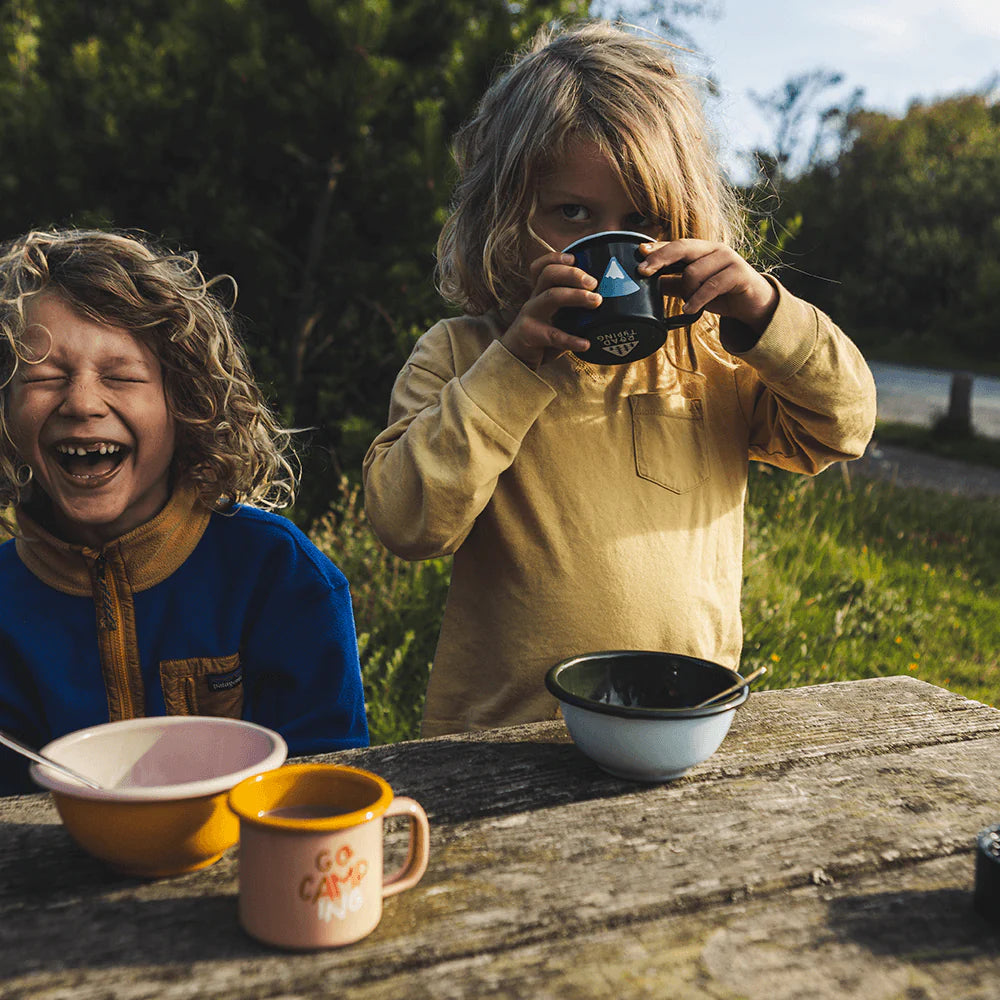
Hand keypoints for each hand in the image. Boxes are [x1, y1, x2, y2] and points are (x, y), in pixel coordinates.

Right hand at [501, 252, 597, 368]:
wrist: (517, 360)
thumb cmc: (543, 336)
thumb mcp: (556, 317)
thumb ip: (574, 309)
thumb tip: (611, 304)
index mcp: (540, 292)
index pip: (541, 267)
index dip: (555, 258)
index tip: (575, 257)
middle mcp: (534, 299)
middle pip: (549, 275)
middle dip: (573, 274)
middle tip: (594, 282)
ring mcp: (530, 315)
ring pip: (551, 296)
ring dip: (576, 295)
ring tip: (597, 301)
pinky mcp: (530, 334)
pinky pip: (553, 335)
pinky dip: (571, 339)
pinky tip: (586, 344)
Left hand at [637, 239, 777, 334]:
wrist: (754, 304)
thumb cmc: (721, 293)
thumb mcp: (693, 289)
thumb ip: (673, 284)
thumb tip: (647, 284)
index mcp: (702, 250)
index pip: (675, 245)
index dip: (656, 248)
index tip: (637, 253)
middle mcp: (714, 249)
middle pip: (682, 247)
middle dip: (660, 258)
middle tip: (643, 271)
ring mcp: (728, 258)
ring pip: (693, 271)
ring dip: (685, 292)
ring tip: (688, 303)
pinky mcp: (739, 273)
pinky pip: (710, 286)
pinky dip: (697, 300)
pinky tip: (689, 310)